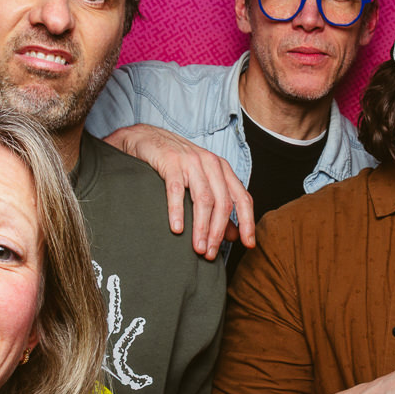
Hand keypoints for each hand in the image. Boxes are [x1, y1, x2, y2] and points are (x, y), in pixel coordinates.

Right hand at [102, 124, 256, 258]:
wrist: (146, 138)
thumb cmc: (175, 164)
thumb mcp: (200, 183)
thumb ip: (217, 208)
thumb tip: (233, 235)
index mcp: (222, 169)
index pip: (242, 198)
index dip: (247, 222)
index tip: (248, 244)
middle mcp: (210, 164)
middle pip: (223, 202)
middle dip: (218, 232)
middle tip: (211, 254)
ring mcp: (191, 161)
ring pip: (203, 199)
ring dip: (202, 227)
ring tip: (198, 248)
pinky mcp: (170, 161)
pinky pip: (176, 190)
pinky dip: (178, 211)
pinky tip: (177, 229)